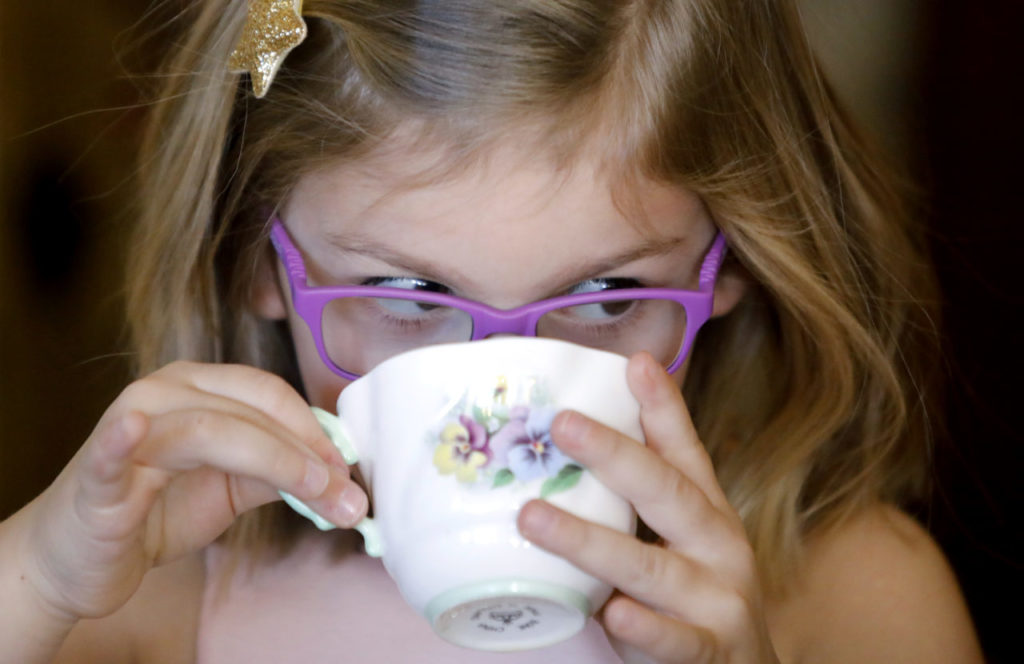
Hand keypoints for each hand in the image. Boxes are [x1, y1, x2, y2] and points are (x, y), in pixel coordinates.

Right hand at [15, 361, 365, 622]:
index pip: (270, 395)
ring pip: (211, 429)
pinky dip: (125, 438)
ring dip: (275, 461)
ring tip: (316, 492)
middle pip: (251, 409)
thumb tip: (341, 478)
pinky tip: (137, 430)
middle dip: (308, 453)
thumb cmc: (155, 511)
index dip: (316, 430)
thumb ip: (279, 475)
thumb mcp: (231, 488)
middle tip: (347, 494)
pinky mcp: (95, 473)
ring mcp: (126, 425)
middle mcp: (164, 393)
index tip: (351, 470)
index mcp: (198, 387)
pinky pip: (111, 450)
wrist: (80, 559)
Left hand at [517, 353, 779, 662]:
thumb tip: (576, 434)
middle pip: (668, 494)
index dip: (662, 407)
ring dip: (590, 542)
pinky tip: (612, 610)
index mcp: (707, 513)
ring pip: (652, 568)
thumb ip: (641, 495)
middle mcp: (719, 547)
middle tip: (562, 423)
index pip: (684, 452)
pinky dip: (644, 625)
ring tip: (534, 519)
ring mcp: (719, 601)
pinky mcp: (711, 652)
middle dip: (616, 456)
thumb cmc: (697, 596)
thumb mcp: (678, 538)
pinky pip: (674, 641)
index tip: (635, 362)